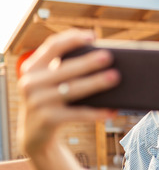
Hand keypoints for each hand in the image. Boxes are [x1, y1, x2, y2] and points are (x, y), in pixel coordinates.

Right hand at [18, 30, 119, 155]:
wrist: (34, 133)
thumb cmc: (52, 101)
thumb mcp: (50, 83)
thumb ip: (65, 69)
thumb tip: (102, 59)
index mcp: (32, 67)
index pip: (52, 46)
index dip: (72, 39)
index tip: (93, 35)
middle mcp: (31, 82)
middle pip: (65, 68)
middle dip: (88, 62)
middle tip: (109, 56)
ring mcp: (38, 102)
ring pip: (73, 89)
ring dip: (96, 83)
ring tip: (115, 77)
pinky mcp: (48, 119)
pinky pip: (78, 114)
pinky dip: (97, 112)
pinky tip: (113, 110)